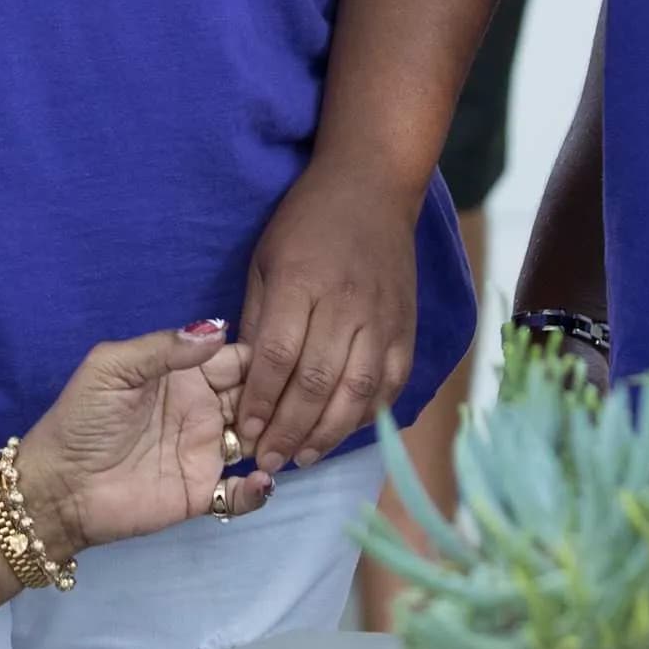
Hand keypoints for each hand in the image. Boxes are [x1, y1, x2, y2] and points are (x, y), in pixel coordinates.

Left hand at [17, 323, 274, 561]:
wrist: (59, 486)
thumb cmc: (82, 420)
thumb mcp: (112, 368)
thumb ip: (162, 348)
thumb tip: (218, 329)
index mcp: (184, 374)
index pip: (237, 360)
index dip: (264, 359)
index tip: (288, 360)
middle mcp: (203, 409)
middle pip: (257, 398)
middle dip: (279, 399)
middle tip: (290, 406)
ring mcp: (206, 451)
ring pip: (261, 441)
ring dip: (277, 440)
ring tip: (279, 443)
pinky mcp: (203, 492)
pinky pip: (242, 492)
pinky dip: (259, 490)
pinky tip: (258, 481)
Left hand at [235, 169, 419, 478]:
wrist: (372, 187)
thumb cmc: (305, 222)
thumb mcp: (264, 260)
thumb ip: (258, 317)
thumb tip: (245, 376)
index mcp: (301, 283)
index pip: (278, 356)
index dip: (260, 401)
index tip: (243, 432)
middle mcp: (346, 305)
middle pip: (317, 382)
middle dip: (290, 430)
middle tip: (267, 461)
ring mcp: (382, 319)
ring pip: (357, 391)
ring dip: (328, 433)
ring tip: (303, 458)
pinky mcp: (406, 327)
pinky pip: (390, 383)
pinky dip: (367, 414)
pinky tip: (342, 432)